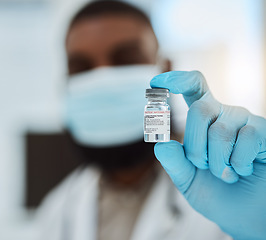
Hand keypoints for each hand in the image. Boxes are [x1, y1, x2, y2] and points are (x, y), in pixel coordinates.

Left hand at [150, 71, 265, 239]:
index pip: (193, 89)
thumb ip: (175, 162)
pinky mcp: (265, 132)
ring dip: (217, 163)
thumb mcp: (189, 180)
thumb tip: (160, 144)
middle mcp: (224, 115)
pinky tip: (244, 170)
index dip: (176, 80)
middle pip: (199, 110)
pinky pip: (247, 139)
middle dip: (195, 146)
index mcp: (204, 122)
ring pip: (219, 130)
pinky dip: (238, 164)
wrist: (249, 215)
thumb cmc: (219, 193)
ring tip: (226, 174)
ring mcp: (245, 122)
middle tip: (204, 166)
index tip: (156, 81)